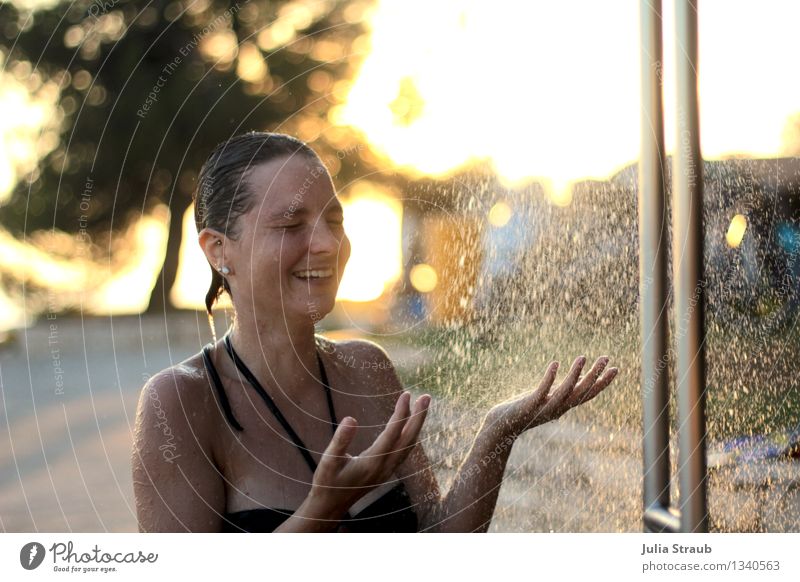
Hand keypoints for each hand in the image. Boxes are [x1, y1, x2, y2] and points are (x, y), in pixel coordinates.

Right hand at [309, 391, 430, 515]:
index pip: (393, 433)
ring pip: (409, 445)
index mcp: (373, 462)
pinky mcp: (386, 472)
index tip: (406, 394)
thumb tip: (350, 419)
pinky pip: (404, 451)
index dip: (401, 412)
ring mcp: (388, 471)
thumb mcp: (328, 461)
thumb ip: (340, 440)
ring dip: (416, 425)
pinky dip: (410, 435)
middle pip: (408, 439)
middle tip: (426, 396)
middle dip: (418, 417)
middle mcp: (385, 467)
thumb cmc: (327, 482)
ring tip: (421, 405)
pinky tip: (410, 425)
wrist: (330, 506)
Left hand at [487, 356, 617, 438]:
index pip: (588, 394)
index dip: (602, 383)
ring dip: (575, 374)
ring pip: (565, 391)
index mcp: (564, 406)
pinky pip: (543, 390)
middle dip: (595, 375)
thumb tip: (575, 384)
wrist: (503, 426)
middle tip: (606, 358)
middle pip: (581, 391)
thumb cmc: (524, 411)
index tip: (616, 369)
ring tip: (582, 356)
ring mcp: (545, 407)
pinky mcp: (531, 404)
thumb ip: (560, 393)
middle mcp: (558, 408)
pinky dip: (550, 378)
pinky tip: (555, 364)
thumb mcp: (547, 400)